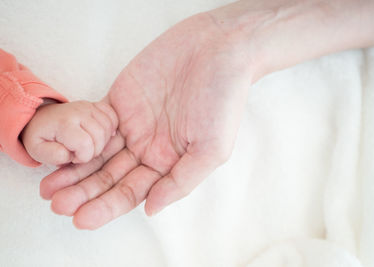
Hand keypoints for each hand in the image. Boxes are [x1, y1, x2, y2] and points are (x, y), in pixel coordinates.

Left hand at [22, 100, 117, 164]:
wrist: (43, 118)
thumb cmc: (42, 136)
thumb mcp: (37, 150)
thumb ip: (52, 156)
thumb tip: (70, 154)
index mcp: (64, 123)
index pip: (85, 144)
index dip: (83, 157)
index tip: (73, 158)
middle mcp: (79, 111)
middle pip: (100, 136)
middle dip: (94, 151)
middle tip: (82, 153)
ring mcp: (89, 107)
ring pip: (109, 128)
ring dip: (103, 142)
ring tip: (90, 145)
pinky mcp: (97, 105)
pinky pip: (113, 118)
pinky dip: (111, 129)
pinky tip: (102, 136)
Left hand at [40, 13, 253, 228]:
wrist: (216, 50)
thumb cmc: (222, 99)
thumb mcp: (212, 148)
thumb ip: (181, 180)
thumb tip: (151, 208)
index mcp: (168, 162)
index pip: (133, 191)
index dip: (107, 206)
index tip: (82, 218)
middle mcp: (147, 147)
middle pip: (110, 176)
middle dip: (85, 191)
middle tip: (59, 205)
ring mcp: (131, 124)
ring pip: (97, 152)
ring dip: (74, 170)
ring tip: (50, 186)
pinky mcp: (119, 101)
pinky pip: (92, 123)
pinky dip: (76, 137)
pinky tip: (60, 151)